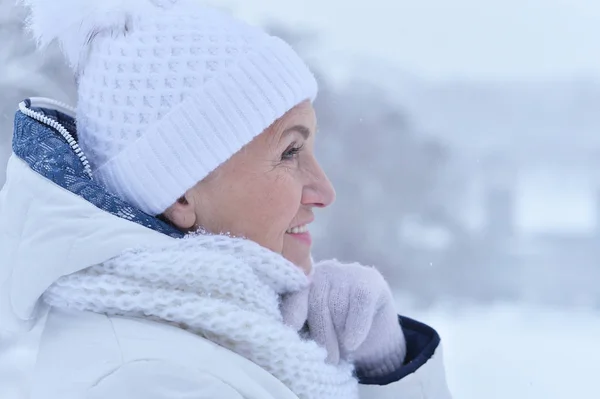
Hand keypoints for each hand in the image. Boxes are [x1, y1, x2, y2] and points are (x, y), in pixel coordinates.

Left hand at [281, 260, 406, 377]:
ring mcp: (348, 272)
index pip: (295, 295)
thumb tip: (289, 335)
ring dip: (341, 335)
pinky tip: (352, 343)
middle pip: (318, 305)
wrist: (376, 328)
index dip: (292, 312)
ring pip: (339, 308)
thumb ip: (301, 324)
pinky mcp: (370, 280)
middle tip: (327, 360)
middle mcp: (323, 271)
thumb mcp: (314, 328)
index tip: (290, 330)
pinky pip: (360, 304)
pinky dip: (356, 326)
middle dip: (322, 336)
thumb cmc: (336, 331)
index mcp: (303, 281)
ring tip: (343, 351)